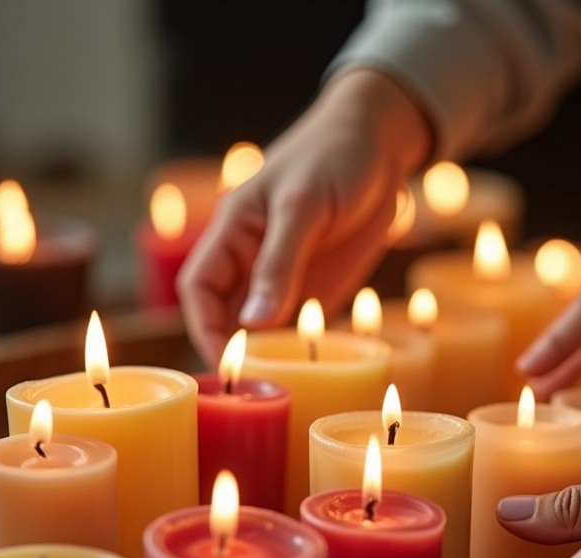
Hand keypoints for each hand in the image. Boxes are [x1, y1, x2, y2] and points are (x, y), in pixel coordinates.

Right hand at [177, 68, 431, 367]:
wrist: (381, 146)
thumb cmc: (334, 157)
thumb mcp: (304, 206)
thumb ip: (278, 262)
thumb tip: (252, 322)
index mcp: (233, 232)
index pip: (199, 288)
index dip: (204, 326)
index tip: (226, 361)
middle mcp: (251, 260)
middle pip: (224, 314)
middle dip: (232, 350)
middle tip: (254, 387)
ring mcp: (283, 277)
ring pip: (259, 326)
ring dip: (265, 355)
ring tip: (279, 387)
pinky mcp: (314, 288)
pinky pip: (296, 326)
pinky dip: (296, 349)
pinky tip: (306, 369)